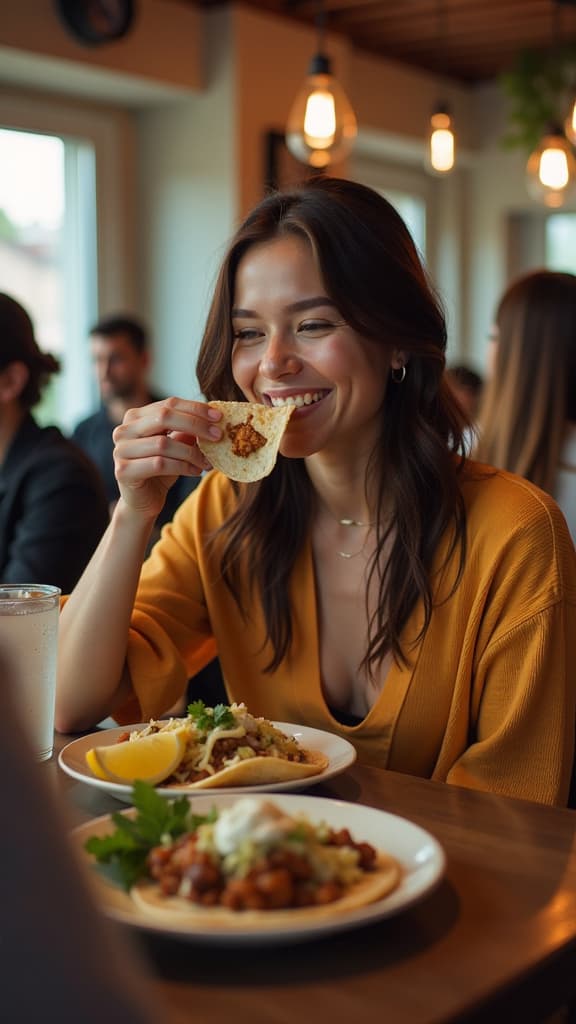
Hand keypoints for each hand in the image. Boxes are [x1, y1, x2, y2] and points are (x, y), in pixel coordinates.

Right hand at [112, 397, 221, 517]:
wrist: (143, 502)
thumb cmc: (161, 471)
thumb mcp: (177, 446)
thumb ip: (187, 430)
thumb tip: (213, 417)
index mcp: (135, 417)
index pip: (168, 403)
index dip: (195, 408)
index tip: (219, 416)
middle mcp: (124, 430)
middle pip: (164, 417)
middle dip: (196, 425)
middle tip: (218, 436)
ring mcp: (120, 450)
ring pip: (163, 443)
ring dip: (191, 452)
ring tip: (207, 462)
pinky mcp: (123, 471)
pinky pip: (159, 464)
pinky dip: (182, 467)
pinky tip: (196, 471)